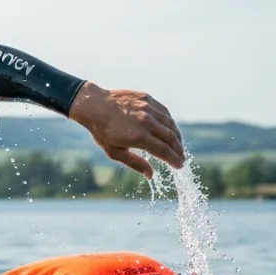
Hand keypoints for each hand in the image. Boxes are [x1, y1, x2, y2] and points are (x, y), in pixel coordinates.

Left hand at [69, 82, 183, 177]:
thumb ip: (134, 163)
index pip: (164, 151)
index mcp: (139, 137)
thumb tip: (151, 175)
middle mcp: (147, 121)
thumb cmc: (102, 131)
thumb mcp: (114, 152)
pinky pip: (165, 112)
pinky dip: (170, 123)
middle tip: (181, 157)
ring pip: (170, 124)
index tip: (179, 165)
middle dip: (178, 150)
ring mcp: (148, 108)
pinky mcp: (148, 99)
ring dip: (177, 137)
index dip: (174, 160)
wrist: (94, 105)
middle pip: (171, 138)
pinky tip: (170, 129)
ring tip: (177, 145)